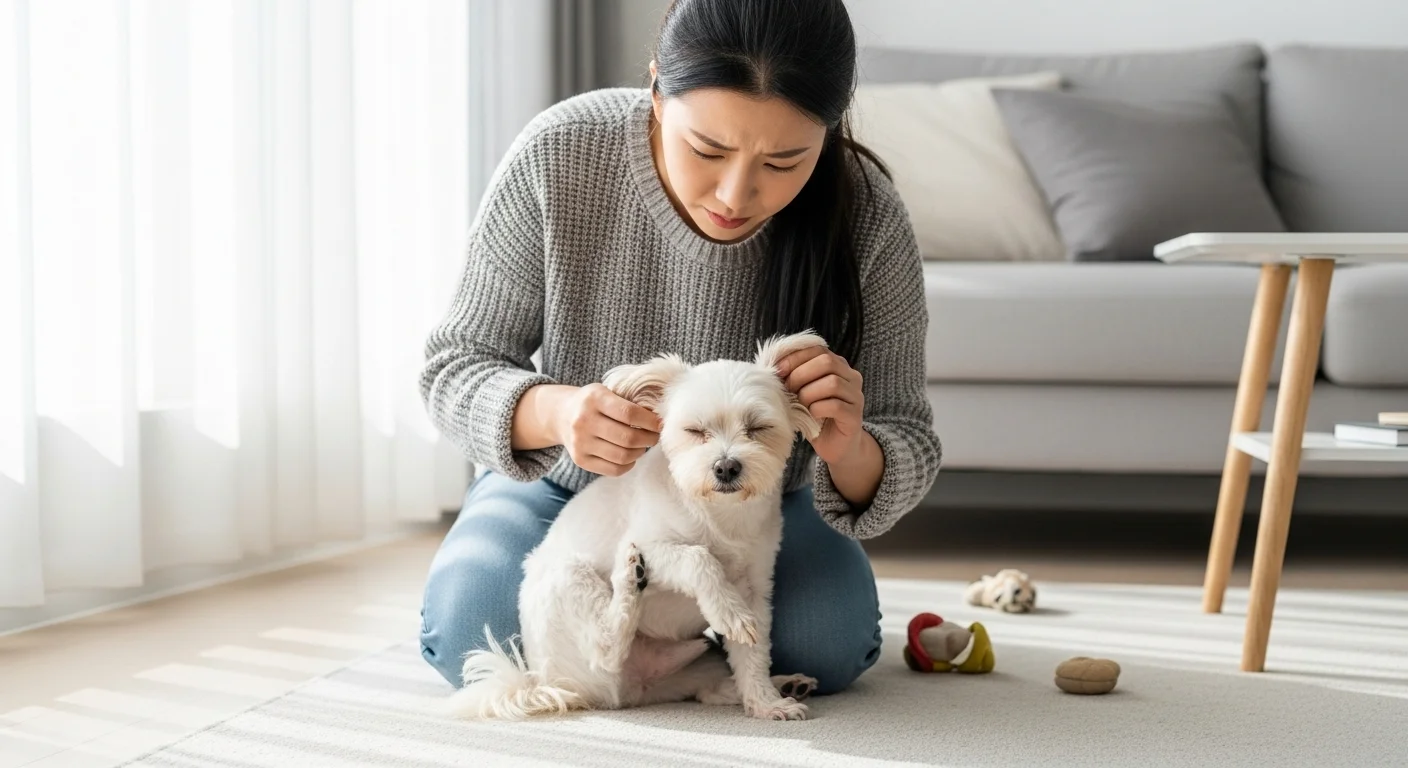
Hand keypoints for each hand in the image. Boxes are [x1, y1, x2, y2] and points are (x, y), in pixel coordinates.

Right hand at [553, 383, 662, 476]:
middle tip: (655, 436)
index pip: (629, 413)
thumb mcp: (606, 391)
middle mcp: (584, 421)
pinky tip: (630, 455)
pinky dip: (629, 464)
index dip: (650, 421)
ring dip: (640, 452)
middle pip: (628, 438)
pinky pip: (614, 469)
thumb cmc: (594, 403)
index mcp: (594, 398)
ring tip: (643, 445)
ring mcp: (580, 443)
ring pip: (623, 456)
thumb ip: (629, 401)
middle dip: (649, 439)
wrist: (561, 415)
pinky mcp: (580, 460)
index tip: (660, 423)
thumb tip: (660, 419)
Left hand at [775, 347, 864, 465]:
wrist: (836, 446)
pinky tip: (811, 416)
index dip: (796, 357)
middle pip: (827, 362)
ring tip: (800, 405)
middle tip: (788, 390)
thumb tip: (772, 364)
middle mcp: (852, 377)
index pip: (818, 349)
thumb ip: (795, 376)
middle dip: (801, 374)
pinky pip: (835, 406)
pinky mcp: (855, 416)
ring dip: (808, 394)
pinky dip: (817, 409)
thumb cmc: (815, 416)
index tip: (778, 370)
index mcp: (839, 366)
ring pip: (832, 383)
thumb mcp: (802, 391)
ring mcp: (856, 396)